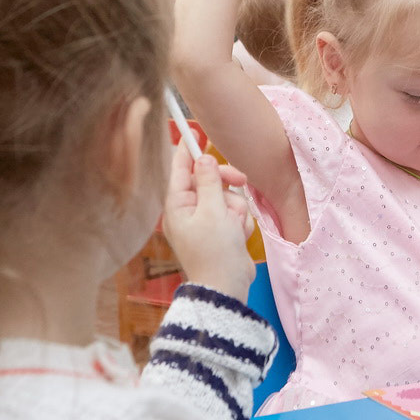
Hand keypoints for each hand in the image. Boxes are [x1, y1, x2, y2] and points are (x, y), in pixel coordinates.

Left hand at [161, 149, 254, 299]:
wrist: (226, 288)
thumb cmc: (214, 253)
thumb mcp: (213, 211)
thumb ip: (209, 181)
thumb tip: (203, 158)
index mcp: (177, 205)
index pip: (181, 169)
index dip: (189, 150)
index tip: (195, 131)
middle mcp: (189, 211)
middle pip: (209, 180)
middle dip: (227, 183)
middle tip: (241, 180)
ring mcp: (206, 222)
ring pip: (227, 196)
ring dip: (236, 208)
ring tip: (235, 227)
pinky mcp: (221, 231)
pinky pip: (234, 213)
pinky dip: (239, 222)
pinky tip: (238, 236)